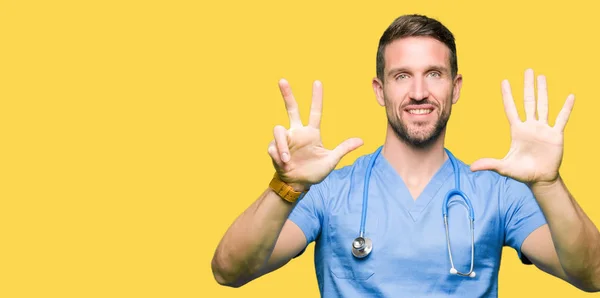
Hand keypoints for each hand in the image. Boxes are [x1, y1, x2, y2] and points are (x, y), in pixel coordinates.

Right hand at [267, 79, 363, 190]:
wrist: (298, 184)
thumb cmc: (314, 172)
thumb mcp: (331, 161)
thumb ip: (343, 149)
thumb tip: (362, 140)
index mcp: (311, 133)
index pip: (315, 112)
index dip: (316, 98)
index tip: (317, 82)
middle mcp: (297, 133)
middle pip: (292, 109)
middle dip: (287, 95)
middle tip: (282, 80)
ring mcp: (285, 140)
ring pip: (278, 129)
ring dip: (282, 145)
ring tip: (286, 159)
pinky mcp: (275, 149)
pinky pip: (273, 146)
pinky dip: (278, 154)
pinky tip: (283, 163)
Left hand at [470, 69, 574, 185]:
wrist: (540, 179)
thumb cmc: (522, 172)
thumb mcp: (504, 167)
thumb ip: (489, 164)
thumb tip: (472, 168)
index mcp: (517, 130)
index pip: (511, 108)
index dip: (508, 95)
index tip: (504, 81)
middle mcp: (530, 126)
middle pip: (528, 101)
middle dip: (528, 86)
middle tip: (528, 70)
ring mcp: (543, 129)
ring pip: (543, 105)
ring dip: (543, 91)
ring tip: (542, 77)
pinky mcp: (556, 135)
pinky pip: (561, 119)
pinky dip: (566, 108)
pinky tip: (570, 97)